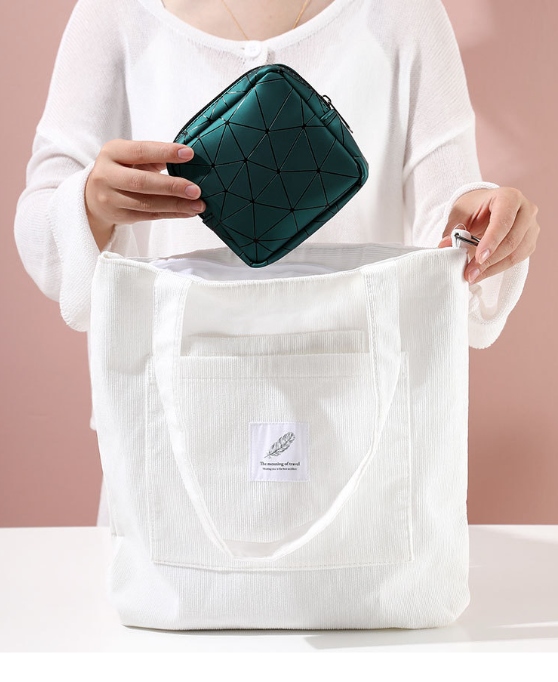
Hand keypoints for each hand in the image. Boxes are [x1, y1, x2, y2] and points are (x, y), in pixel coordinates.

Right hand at [84, 139, 205, 249]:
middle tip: (196, 189)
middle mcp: (107, 175)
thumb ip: (153, 156)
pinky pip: (149, 216)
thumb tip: (187, 159)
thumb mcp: (129, 157)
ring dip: (176, 205)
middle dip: (172, 186)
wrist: (92, 197)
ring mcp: (110, 198)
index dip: (165, 152)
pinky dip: (172, 214)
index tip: (189, 153)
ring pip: (147, 203)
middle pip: (142, 182)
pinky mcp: (119, 216)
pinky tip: (188, 212)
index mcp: (112, 152)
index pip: (140, 151)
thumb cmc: (120, 171)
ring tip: (198, 204)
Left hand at [437, 187, 539, 283]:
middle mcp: (526, 209)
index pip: (503, 221)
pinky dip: (499, 268)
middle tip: (470, 273)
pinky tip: (483, 272)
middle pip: (512, 240)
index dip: (491, 241)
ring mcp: (531, 226)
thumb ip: (452, 229)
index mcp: (509, 197)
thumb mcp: (459, 214)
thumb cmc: (472, 209)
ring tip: (473, 276)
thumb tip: (445, 246)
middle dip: (490, 260)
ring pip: (516, 253)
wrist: (483, 208)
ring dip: (493, 268)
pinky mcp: (530, 241)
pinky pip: (518, 259)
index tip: (478, 258)